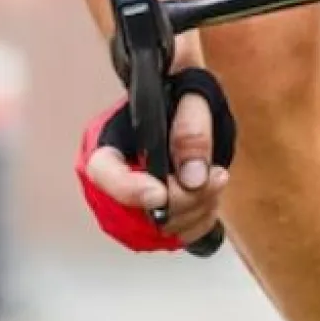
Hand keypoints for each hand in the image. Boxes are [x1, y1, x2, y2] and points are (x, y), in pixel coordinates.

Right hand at [76, 40, 231, 250]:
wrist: (186, 94)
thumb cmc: (182, 86)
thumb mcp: (191, 91)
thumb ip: (191, 127)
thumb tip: (192, 177)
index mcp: (108, 139)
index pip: (103, 172)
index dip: (129, 190)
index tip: (160, 194)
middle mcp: (115, 174)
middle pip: (134, 211)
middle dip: (180, 202)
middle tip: (214, 177)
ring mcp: (133, 198)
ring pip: (159, 228)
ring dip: (196, 210)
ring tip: (217, 178)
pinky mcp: (158, 212)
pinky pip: (177, 234)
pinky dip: (200, 221)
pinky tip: (211, 194)